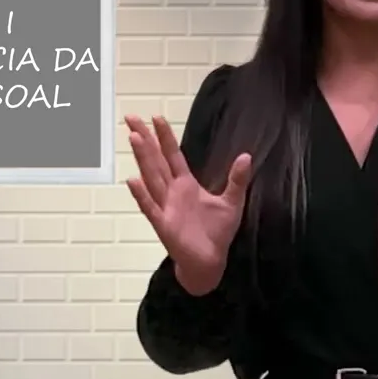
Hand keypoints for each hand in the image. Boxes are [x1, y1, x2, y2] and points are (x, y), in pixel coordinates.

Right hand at [124, 114, 251, 295]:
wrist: (211, 261)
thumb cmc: (217, 232)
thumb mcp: (232, 202)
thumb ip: (237, 179)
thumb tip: (246, 155)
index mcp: (186, 185)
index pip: (173, 155)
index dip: (165, 137)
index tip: (156, 117)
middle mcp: (172, 192)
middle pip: (156, 160)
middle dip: (145, 139)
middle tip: (131, 118)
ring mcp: (165, 207)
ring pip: (152, 178)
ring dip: (143, 159)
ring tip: (134, 138)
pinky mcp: (164, 225)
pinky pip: (151, 207)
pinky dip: (141, 195)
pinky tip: (133, 180)